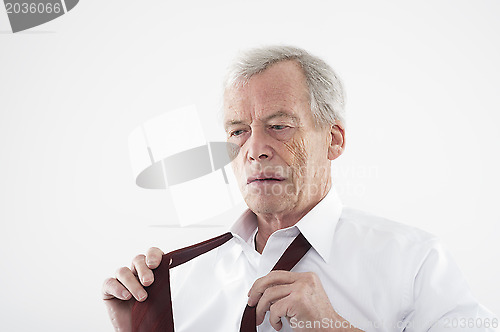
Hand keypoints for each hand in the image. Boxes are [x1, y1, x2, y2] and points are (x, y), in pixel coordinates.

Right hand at [102, 247, 163, 331]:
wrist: (141, 330)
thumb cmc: (152, 314)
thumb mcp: (163, 297)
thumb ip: (167, 283)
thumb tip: (179, 274)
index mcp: (151, 271)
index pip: (152, 254)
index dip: (153, 255)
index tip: (155, 264)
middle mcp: (136, 273)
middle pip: (138, 260)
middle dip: (143, 269)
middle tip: (149, 282)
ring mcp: (121, 281)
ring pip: (123, 271)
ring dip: (132, 283)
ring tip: (142, 298)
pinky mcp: (109, 291)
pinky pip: (109, 282)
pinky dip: (117, 288)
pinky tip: (126, 296)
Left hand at [247, 271, 361, 330]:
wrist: (332, 330)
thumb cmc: (317, 319)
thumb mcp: (303, 298)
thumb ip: (287, 291)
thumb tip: (264, 294)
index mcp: (306, 277)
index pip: (277, 274)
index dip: (262, 282)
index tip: (254, 292)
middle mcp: (304, 280)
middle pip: (271, 279)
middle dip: (256, 291)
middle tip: (251, 303)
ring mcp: (301, 289)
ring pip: (269, 295)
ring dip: (262, 309)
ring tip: (263, 318)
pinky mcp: (297, 301)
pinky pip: (275, 309)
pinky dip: (273, 320)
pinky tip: (278, 325)